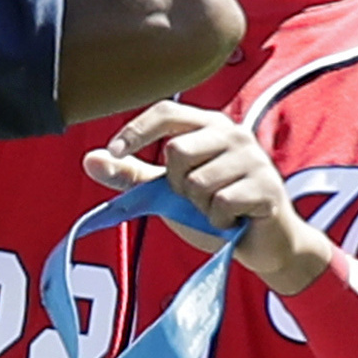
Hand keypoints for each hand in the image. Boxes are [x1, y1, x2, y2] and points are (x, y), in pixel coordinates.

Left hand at [84, 102, 335, 294]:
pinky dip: (218, 221)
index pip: (165, 113)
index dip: (135, 131)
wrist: (264, 244)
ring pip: (197, 183)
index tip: (115, 153)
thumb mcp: (167, 191)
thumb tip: (90, 158)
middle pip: (177, 151)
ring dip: (199, 208)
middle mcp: (233, 134)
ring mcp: (254, 159)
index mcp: (208, 125)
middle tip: (194, 198)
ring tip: (217, 210)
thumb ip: (131, 174)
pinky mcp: (267, 188)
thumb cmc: (215, 209)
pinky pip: (220, 205)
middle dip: (175, 185)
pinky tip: (232, 221)